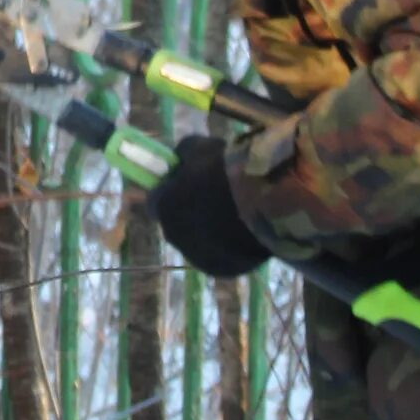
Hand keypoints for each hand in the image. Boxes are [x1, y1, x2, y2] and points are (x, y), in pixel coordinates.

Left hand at [146, 134, 270, 278]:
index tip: (187, 183)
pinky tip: (249, 232)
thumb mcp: (199, 148)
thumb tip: (180, 158)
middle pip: (179, 224)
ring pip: (202, 243)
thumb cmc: (224, 171)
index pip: (157, 201)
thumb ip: (183, 155)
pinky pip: (225, 257)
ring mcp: (200, 257)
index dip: (172, 192)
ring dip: (213, 233)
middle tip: (217, 199)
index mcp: (162, 208)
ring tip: (239, 216)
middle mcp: (175, 238)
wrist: (262, 200)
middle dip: (193, 214)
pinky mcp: (225, 270)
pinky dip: (233, 248)